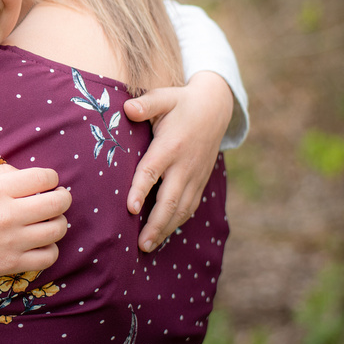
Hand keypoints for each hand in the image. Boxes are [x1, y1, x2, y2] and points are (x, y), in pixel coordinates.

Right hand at [0, 165, 70, 310]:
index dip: (51, 178)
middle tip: (58, 199)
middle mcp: (8, 214)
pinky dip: (51, 248)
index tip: (47, 183)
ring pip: (58, 229)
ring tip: (50, 221)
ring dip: (59, 222)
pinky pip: (50, 256)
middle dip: (63, 197)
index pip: (44, 177)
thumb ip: (2, 173)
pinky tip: (41, 243)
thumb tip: (29, 175)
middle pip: (58, 202)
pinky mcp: (13, 263)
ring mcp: (13, 241)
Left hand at [125, 71, 232, 251]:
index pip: (152, 171)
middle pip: (170, 199)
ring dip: (166, 228)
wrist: (216, 108)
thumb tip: (127, 108)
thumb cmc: (181, 102)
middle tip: (141, 245)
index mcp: (171, 145)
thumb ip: (146, 104)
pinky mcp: (200, 180)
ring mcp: (195, 175)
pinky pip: (190, 205)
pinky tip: (165, 233)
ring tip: (148, 246)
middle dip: (156, 224)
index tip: (130, 208)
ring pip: (182, 208)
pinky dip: (178, 221)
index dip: (141, 190)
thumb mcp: (164, 97)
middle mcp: (184, 165)